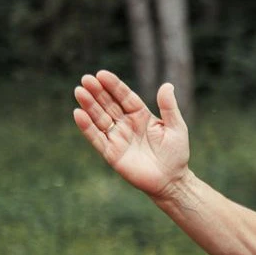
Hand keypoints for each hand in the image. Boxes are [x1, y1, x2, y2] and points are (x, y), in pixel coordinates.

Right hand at [72, 70, 190, 198]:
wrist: (172, 180)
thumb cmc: (176, 153)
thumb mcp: (176, 128)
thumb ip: (169, 108)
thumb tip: (167, 85)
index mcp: (141, 115)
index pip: (125, 97)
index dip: (114, 86)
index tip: (102, 74)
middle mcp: (127, 124)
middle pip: (109, 105)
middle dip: (97, 92)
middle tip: (86, 79)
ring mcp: (118, 138)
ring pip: (100, 118)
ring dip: (89, 106)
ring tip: (79, 92)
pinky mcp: (111, 153)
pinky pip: (97, 138)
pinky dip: (87, 127)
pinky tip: (78, 114)